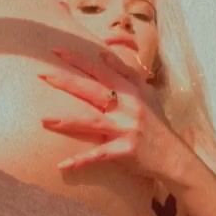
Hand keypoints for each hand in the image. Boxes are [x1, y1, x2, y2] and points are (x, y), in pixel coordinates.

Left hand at [38, 47, 178, 175]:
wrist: (174, 155)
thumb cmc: (157, 122)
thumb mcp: (146, 92)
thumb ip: (126, 72)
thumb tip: (103, 54)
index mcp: (131, 91)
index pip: (101, 70)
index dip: (79, 60)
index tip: (57, 50)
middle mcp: (127, 106)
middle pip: (93, 91)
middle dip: (67, 82)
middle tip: (41, 75)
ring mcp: (126, 129)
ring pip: (92, 122)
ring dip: (67, 122)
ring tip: (44, 121)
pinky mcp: (125, 151)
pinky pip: (99, 155)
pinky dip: (80, 161)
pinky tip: (61, 165)